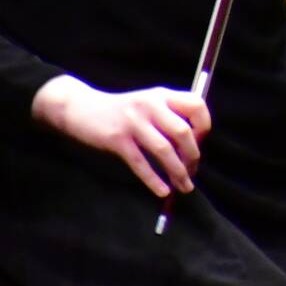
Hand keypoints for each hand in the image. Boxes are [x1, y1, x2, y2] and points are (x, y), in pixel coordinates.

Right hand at [31, 75, 210, 197]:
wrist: (81, 108)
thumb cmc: (122, 110)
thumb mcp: (149, 103)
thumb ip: (170, 115)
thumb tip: (195, 144)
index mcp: (163, 95)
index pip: (196, 105)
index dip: (204, 125)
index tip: (200, 143)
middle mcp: (150, 105)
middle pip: (182, 132)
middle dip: (192, 155)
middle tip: (193, 171)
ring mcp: (133, 122)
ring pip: (163, 150)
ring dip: (177, 171)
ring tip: (184, 186)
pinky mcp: (117, 139)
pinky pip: (140, 162)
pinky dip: (154, 179)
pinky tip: (163, 190)